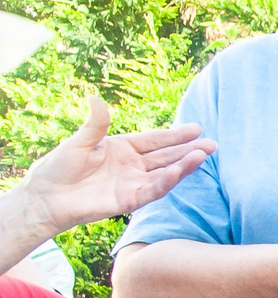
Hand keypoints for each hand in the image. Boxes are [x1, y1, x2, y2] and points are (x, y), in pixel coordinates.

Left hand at [15, 96, 212, 232]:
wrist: (45, 197)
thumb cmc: (57, 168)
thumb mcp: (78, 141)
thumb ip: (96, 123)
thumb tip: (95, 97)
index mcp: (122, 148)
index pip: (155, 140)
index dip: (175, 135)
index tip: (197, 128)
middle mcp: (132, 166)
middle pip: (166, 156)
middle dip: (189, 150)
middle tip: (212, 144)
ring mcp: (133, 183)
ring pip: (165, 173)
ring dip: (184, 165)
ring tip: (202, 155)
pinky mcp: (129, 200)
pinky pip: (152, 189)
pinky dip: (166, 181)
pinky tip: (178, 171)